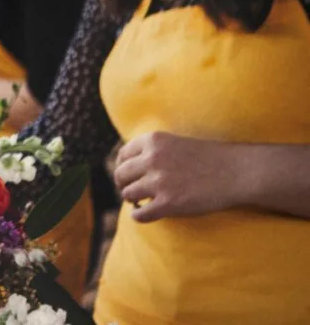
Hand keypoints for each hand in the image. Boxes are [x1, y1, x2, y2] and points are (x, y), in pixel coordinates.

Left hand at [114, 132, 239, 222]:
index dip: (122, 167)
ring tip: (141, 202)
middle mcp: (152, 159)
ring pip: (128, 194)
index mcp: (153, 141)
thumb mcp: (175, 144)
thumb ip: (153, 151)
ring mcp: (159, 182)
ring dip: (133, 200)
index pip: (122, 155)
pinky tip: (143, 215)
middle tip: (132, 191)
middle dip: (124, 184)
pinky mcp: (168, 203)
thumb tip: (127, 167)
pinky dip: (138, 217)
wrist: (237, 172)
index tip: (128, 176)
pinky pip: (140, 214)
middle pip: (120, 175)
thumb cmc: (208, 158)